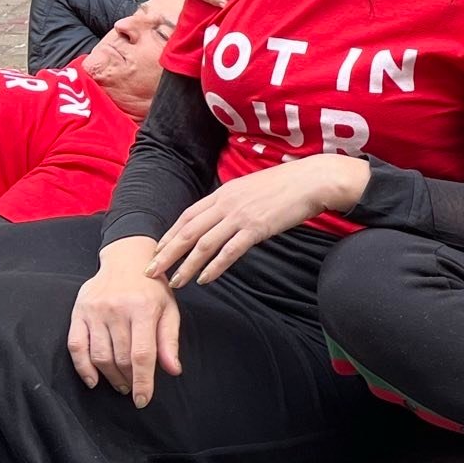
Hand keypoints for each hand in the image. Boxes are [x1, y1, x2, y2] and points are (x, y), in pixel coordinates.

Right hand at [68, 237, 181, 408]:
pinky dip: (83, 368)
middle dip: (128, 379)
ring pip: (99, 356)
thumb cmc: (152, 288)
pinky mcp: (78, 312)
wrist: (127, 259)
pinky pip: (76, 346)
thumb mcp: (169, 309)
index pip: (142, 354)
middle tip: (133, 388)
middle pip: (120, 358)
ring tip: (120, 384)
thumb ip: (169, 340)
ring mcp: (95, 311)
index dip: (143, 381)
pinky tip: (94, 380)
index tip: (143, 400)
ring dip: (109, 377)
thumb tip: (173, 371)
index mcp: (144, 308)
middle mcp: (117, 309)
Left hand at [147, 156, 368, 286]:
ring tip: (174, 282)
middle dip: (166, 253)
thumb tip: (222, 216)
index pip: (187, 216)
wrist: (312, 180)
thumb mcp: (252, 188)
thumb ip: (234, 201)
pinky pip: (229, 252)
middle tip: (150, 272)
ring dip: (186, 266)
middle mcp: (226, 204)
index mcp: (224, 193)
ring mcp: (241, 216)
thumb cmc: (287, 184)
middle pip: (187, 232)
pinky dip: (214, 267)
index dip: (169, 235)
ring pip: (203, 245)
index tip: (157, 251)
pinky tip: (205, 279)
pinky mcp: (256, 228)